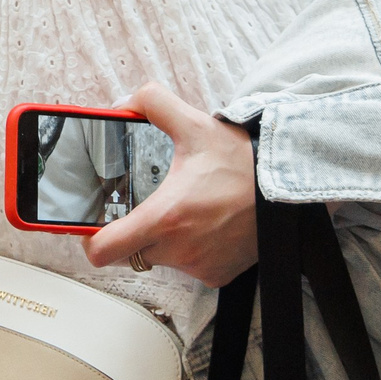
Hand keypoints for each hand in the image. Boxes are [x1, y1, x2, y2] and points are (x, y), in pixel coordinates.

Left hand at [81, 81, 259, 286]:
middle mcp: (179, 249)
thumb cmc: (243, 162)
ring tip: (186, 209)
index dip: (91, 240)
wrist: (289, 189)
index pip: (104, 251)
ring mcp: (199, 267)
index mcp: (165, 217)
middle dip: (132, 231)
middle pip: (131, 252)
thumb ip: (152, 103)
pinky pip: (189, 267)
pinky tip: (206, 225)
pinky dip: (191, 250)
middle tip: (147, 206)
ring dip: (164, 239)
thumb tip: (123, 104)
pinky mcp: (217, 276)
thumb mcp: (194, 124)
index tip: (95, 226)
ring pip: (160, 258)